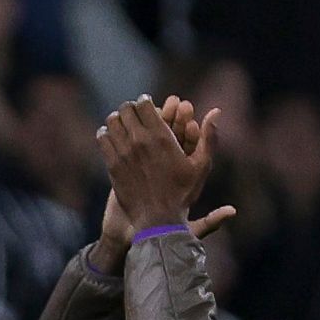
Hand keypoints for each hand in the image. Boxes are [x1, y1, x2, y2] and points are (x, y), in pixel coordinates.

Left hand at [99, 94, 207, 230]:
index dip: (144, 101)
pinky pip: (103, 139)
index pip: (144, 104)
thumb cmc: (183, 192)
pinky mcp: (112, 165)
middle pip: (126, 110)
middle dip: (130, 108)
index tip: (147, 104)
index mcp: (161, 137)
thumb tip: (216, 111)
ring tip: (122, 122)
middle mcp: (140, 142)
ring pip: (112, 122)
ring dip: (117, 119)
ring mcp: (123, 153)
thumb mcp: (201, 165)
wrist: (158, 218)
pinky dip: (105, 133)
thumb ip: (209, 136)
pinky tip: (110, 135)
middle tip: (133, 112)